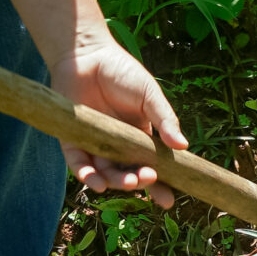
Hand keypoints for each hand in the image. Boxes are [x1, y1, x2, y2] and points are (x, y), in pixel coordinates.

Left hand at [55, 36, 187, 206]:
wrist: (86, 54)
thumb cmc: (121, 71)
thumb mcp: (149, 95)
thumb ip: (165, 120)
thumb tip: (183, 146)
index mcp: (139, 137)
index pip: (151, 166)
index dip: (160, 185)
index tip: (168, 201)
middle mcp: (117, 146)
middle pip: (128, 174)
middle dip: (138, 182)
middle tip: (146, 179)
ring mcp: (95, 145)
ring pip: (105, 174)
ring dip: (116, 182)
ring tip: (128, 182)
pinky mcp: (72, 141)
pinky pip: (79, 165)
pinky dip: (87, 176)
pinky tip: (96, 182)